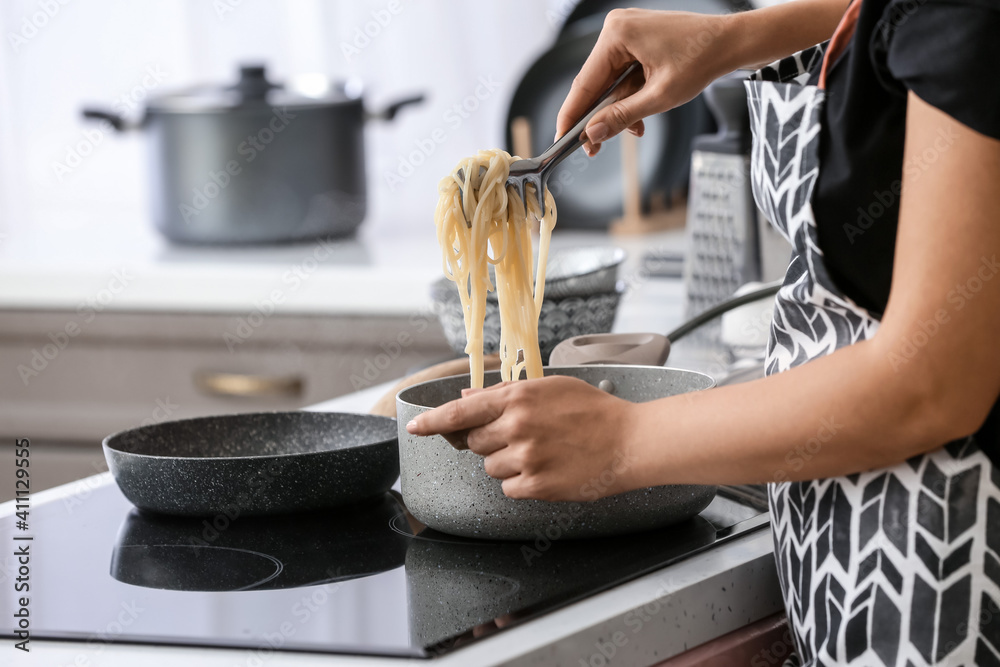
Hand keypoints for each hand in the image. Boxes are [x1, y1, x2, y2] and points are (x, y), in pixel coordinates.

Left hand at [405, 375, 640, 500]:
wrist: (629, 441)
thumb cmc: (593, 410)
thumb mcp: (549, 388)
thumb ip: (504, 394)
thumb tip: (467, 397)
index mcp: (518, 397)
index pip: (460, 411)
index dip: (433, 421)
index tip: (415, 427)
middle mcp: (517, 426)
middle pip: (474, 442)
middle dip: (489, 440)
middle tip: (521, 435)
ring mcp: (526, 458)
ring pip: (490, 467)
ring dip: (507, 462)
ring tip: (541, 452)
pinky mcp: (537, 485)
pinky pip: (509, 488)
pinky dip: (522, 482)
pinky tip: (547, 469)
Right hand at [556, 9, 735, 155]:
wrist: (733, 42)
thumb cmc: (703, 59)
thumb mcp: (660, 97)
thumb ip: (622, 116)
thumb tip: (593, 133)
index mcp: (617, 34)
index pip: (584, 82)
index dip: (572, 114)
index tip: (561, 139)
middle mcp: (617, 29)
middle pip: (595, 83)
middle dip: (598, 116)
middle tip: (593, 147)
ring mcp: (628, 33)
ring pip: (610, 82)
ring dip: (618, 109)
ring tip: (630, 131)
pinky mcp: (639, 40)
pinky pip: (624, 74)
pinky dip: (629, 96)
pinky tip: (640, 116)